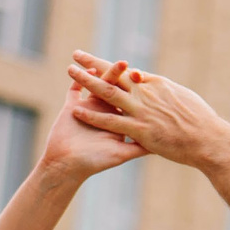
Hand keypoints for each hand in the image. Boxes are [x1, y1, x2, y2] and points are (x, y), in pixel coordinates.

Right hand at [38, 63, 147, 189]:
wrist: (67, 166)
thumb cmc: (95, 162)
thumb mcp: (121, 154)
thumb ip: (140, 147)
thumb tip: (163, 145)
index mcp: (118, 118)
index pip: (129, 99)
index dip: (134, 88)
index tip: (141, 77)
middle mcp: (105, 109)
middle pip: (114, 87)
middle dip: (119, 75)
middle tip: (126, 64)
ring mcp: (88, 106)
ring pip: (96, 84)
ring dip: (102, 73)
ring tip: (110, 64)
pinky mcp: (71, 106)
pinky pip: (75, 89)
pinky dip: (79, 80)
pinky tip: (86, 70)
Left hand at [67, 52, 229, 167]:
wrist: (208, 139)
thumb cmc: (200, 121)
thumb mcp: (181, 97)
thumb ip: (160, 89)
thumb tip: (147, 80)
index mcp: (156, 85)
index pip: (127, 72)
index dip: (109, 65)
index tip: (94, 60)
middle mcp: (146, 93)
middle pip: (114, 74)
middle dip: (93, 64)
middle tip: (75, 55)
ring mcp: (142, 111)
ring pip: (108, 93)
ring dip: (87, 82)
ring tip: (70, 72)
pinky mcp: (140, 130)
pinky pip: (111, 121)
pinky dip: (93, 115)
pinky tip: (76, 111)